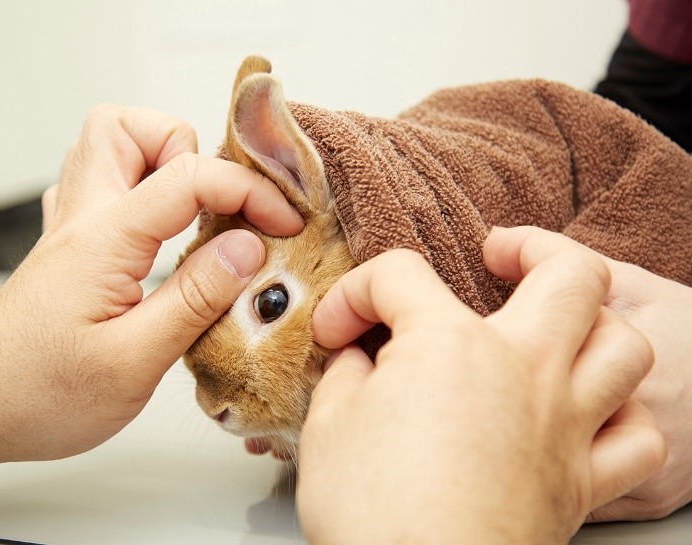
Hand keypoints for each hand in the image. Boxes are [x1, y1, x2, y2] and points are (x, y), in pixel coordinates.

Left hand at [0, 105, 302, 502]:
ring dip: (161, 163)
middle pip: (129, 127)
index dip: (249, 192)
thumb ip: (195, 299)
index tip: (283, 224)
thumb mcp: (133, 363)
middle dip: (189, 149)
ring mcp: (70, 227)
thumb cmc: (40, 395)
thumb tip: (248, 248)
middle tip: (221, 203)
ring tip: (197, 214)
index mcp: (104, 239)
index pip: (189, 177)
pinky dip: (140, 191)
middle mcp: (83, 218)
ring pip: (109, 147)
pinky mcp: (69, 247)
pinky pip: (101, 186)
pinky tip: (159, 232)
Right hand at [297, 232, 664, 544]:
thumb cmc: (373, 514)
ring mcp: (563, 425)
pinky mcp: (581, 483)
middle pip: (574, 275)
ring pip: (626, 347)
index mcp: (450, 344)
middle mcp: (522, 369)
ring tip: (559, 325)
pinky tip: (587, 413)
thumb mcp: (327, 428)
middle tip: (502, 254)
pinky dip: (621, 416)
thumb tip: (357, 360)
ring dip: (595, 325)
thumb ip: (346, 374)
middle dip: (537, 248)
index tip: (337, 330)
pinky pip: (638, 438)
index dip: (357, 293)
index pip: (399, 277)